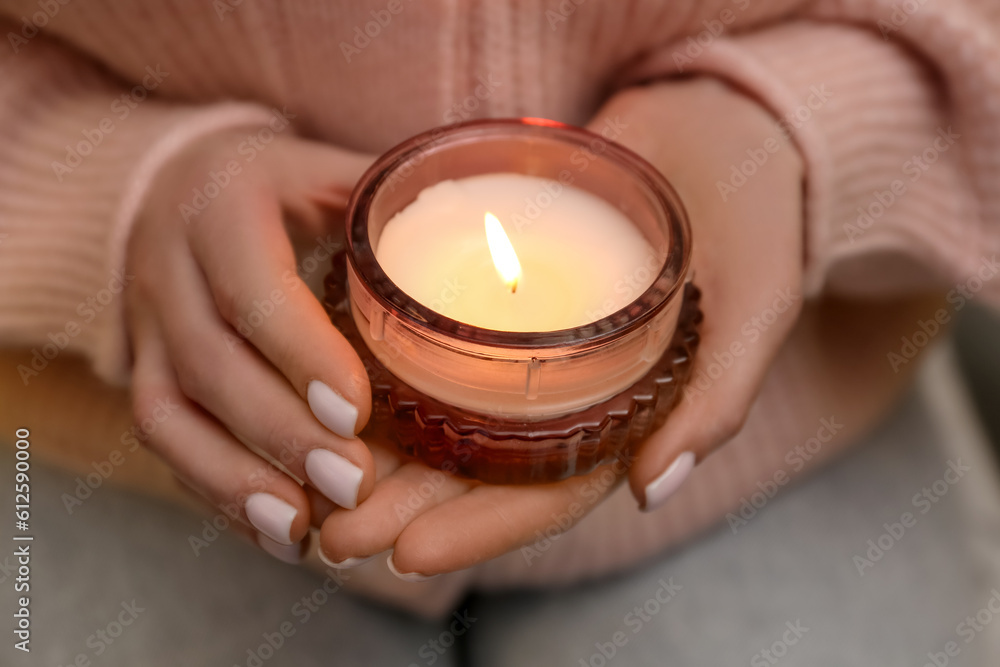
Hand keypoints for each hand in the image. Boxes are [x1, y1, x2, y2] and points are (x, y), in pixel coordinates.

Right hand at [126, 129, 377, 559]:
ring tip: (302, 528)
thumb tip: (496, 237)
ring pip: (169, 412)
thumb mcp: (335, 175)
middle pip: (210, 361)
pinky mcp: (141, 368)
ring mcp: (146, 323)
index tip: (357, 411)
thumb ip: (393, 208)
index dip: (300, 352)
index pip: (254, 287)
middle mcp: (169, 264)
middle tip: (352, 483)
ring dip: (235, 478)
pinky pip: (164, 440)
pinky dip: (216, 492)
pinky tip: (275, 530)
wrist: (188, 187)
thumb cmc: (288, 187)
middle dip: (281, 432)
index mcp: (223, 204)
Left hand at [315, 78, 802, 578]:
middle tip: (333, 535)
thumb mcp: (755, 307)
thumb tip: (654, 490)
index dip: (481, 528)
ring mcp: (528, 341)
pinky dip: (388, 366)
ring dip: (382, 451)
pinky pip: (436, 336)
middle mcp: (567, 388)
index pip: (549, 491)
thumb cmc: (756, 220)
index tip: (407, 554)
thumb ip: (715, 398)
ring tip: (313, 480)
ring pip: (446, 410)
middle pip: (480, 466)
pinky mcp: (496, 287)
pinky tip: (331, 388)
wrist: (723, 126)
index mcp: (625, 414)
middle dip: (407, 506)